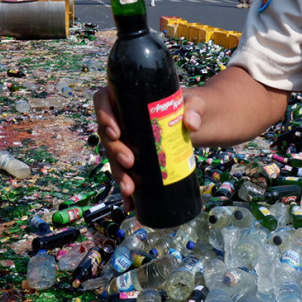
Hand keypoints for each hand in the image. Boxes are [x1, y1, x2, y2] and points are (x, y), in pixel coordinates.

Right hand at [94, 86, 204, 211]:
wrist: (197, 123)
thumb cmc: (191, 106)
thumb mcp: (195, 102)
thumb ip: (195, 108)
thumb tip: (191, 124)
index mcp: (128, 98)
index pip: (104, 100)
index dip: (103, 115)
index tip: (116, 131)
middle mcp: (122, 118)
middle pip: (107, 134)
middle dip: (114, 151)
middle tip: (130, 161)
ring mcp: (127, 140)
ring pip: (113, 157)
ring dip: (118, 174)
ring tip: (129, 188)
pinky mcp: (135, 157)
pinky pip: (125, 172)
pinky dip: (126, 190)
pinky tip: (130, 204)